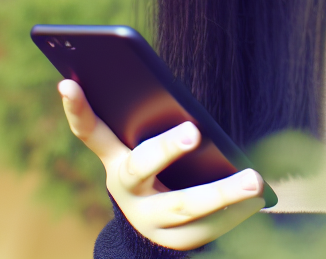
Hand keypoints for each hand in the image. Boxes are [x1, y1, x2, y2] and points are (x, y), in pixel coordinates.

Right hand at [58, 80, 264, 250]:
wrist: (153, 229)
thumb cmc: (154, 166)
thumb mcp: (139, 144)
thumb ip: (143, 118)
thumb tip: (160, 89)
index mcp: (113, 159)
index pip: (89, 131)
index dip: (77, 109)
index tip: (67, 82)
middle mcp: (124, 191)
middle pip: (141, 168)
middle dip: (166, 148)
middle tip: (193, 130)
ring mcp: (147, 222)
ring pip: (181, 207)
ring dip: (220, 193)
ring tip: (252, 179)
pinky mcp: (173, 243)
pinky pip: (205, 231)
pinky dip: (233, 214)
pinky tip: (258, 198)